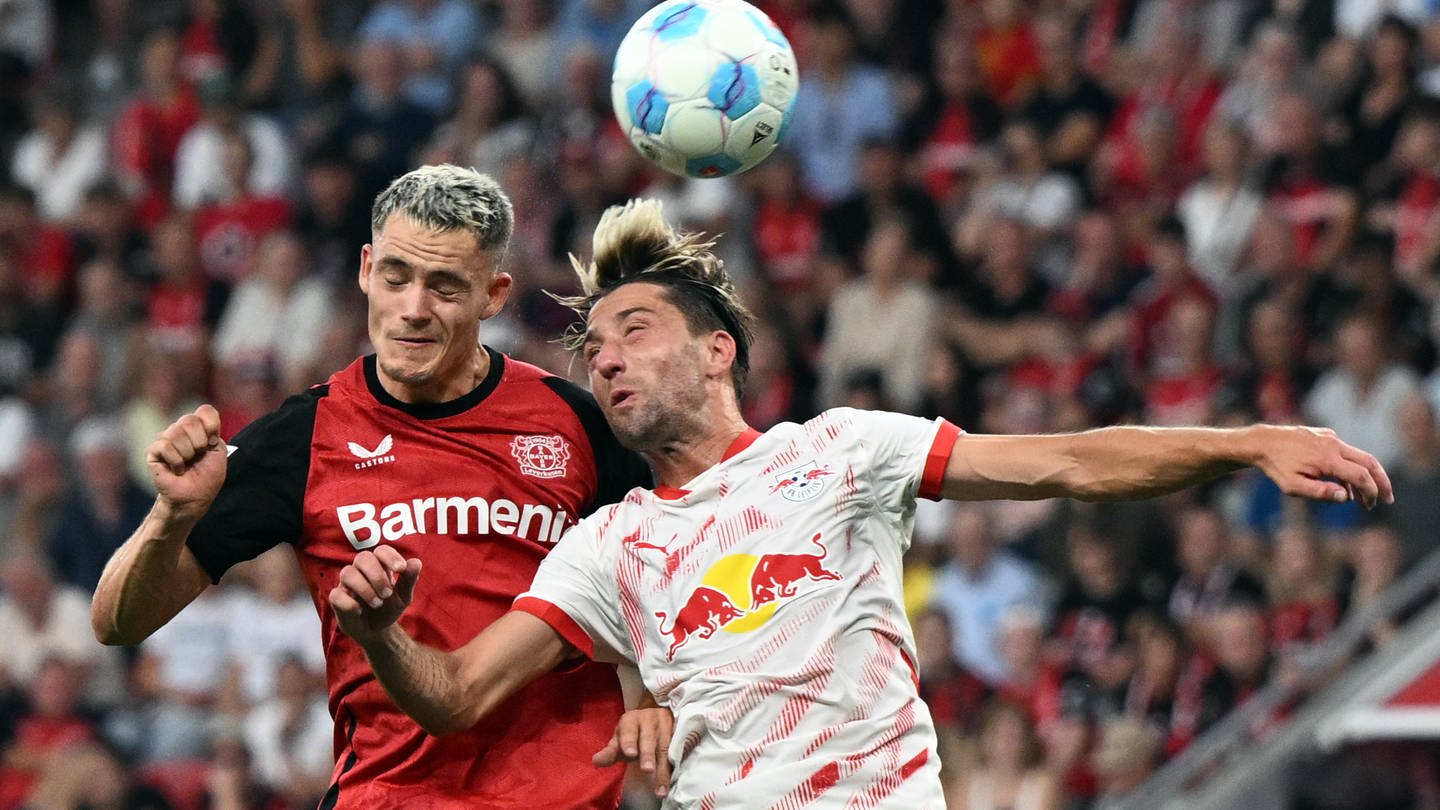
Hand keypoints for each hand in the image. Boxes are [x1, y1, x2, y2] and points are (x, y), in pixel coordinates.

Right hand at [147, 404, 226, 519]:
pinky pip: (165, 445)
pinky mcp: (153, 451)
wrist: (194, 498)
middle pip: (190, 420)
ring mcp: (165, 439)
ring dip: (187, 454)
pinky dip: (176, 461)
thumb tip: (201, 424)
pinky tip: (177, 469)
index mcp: (198, 428)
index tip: (212, 442)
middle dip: (199, 442)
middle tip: (198, 456)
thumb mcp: (218, 452)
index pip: (205, 411)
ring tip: (186, 464)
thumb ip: (213, 433)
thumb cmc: (207, 477)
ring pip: (176, 433)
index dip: (211, 425)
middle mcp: (180, 430)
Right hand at [328, 545, 421, 645]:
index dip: (390, 556)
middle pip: (363, 557)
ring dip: (365, 589)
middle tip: (387, 593)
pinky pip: (336, 595)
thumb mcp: (403, 597)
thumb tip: (416, 562)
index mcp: (379, 565)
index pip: (381, 550)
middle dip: (377, 575)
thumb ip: (409, 580)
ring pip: (347, 573)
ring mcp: (346, 584)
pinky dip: (350, 603)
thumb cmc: (389, 608)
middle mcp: (361, 570)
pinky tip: (360, 611)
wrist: (377, 631)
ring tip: (377, 603)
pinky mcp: (337, 599)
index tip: (400, 569)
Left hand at [593, 706, 673, 798]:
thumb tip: (596, 761)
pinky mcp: (681, 730)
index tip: (630, 754)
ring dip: (664, 769)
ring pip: (667, 746)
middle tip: (647, 770)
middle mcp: (650, 718)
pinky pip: (681, 747)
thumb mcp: (620, 740)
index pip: (629, 730)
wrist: (656, 717)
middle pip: (650, 738)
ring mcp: (667, 724)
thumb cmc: (634, 733)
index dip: (629, 741)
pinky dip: (678, 764)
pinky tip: (675, 779)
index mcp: (631, 719)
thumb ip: (610, 751)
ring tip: (660, 789)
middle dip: (648, 755)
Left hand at [1254, 425, 1392, 508]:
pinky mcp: (1326, 434)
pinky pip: (1345, 452)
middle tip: (1388, 499)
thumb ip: (1320, 492)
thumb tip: (1346, 498)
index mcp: (1328, 459)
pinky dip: (1351, 468)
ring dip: (1365, 477)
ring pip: (1359, 456)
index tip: (1372, 505)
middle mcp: (1334, 445)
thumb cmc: (1276, 467)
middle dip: (1382, 481)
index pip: (1361, 476)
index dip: (1371, 492)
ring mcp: (1331, 437)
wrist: (1262, 442)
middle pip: (1369, 462)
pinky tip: (1343, 486)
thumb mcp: (1293, 487)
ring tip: (1362, 499)